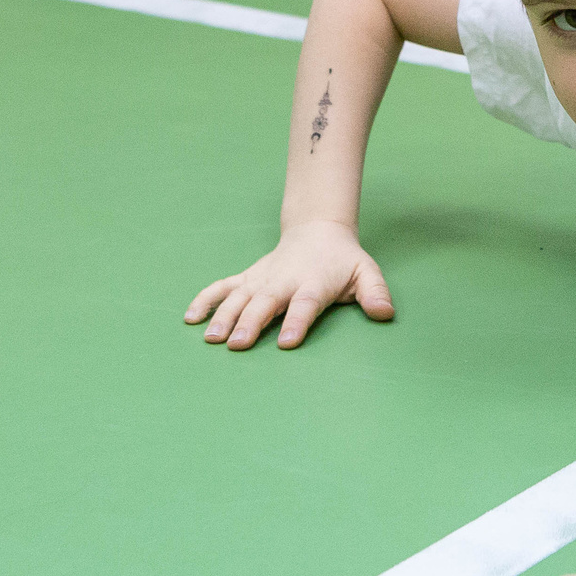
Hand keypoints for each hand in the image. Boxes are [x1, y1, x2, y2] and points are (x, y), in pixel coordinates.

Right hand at [184, 221, 393, 348]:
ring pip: (239, 296)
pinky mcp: (247, 277)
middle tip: (237, 345)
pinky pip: (221, 287)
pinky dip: (204, 300)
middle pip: (265, 303)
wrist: (317, 230)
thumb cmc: (343, 260)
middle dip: (250, 323)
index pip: (306, 304)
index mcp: (314, 283)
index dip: (297, 322)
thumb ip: (375, 293)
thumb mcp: (366, 272)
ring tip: (211, 338)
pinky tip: (190, 318)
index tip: (286, 342)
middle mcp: (284, 281)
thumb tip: (385, 312)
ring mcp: (262, 279)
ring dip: (223, 316)